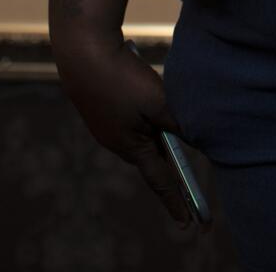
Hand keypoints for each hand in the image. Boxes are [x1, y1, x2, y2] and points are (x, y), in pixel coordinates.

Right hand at [54, 30, 196, 227]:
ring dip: (155, 134)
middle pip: (150, 155)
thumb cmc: (122, 78)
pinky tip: (144, 103)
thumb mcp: (157, 101)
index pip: (160, 180)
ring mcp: (105, 125)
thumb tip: (192, 138)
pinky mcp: (101, 107)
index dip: (176, 200)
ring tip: (169, 134)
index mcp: (130, 147)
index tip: (187, 223)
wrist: (83, 52)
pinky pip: (129, 118)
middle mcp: (115, 142)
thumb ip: (176, 123)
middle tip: (186, 178)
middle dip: (167, 163)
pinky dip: (143, 117)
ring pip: (140, 134)